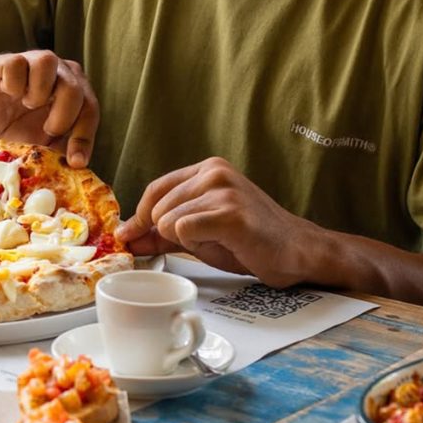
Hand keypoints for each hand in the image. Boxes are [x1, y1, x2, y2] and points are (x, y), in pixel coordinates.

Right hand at [0, 50, 99, 167]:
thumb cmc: (14, 125)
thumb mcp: (42, 142)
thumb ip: (62, 147)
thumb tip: (79, 165)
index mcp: (72, 88)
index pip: (89, 108)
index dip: (85, 136)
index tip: (76, 161)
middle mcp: (56, 70)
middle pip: (73, 86)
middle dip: (63, 115)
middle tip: (48, 130)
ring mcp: (30, 61)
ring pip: (47, 62)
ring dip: (39, 91)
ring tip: (27, 105)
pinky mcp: (4, 61)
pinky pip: (16, 63)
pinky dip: (13, 83)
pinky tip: (7, 93)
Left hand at [115, 157, 320, 287]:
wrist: (297, 252)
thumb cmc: (248, 240)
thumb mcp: (199, 232)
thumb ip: (161, 232)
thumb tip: (126, 239)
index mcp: (207, 169)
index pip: (154, 190)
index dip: (138, 217)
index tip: (129, 235)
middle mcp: (214, 172)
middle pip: (157, 208)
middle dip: (170, 233)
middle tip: (205, 240)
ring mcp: (224, 190)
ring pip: (168, 221)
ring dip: (188, 241)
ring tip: (219, 240)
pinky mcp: (230, 213)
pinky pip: (183, 230)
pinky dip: (197, 245)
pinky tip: (224, 243)